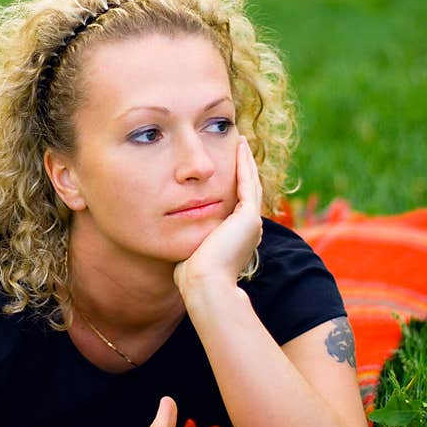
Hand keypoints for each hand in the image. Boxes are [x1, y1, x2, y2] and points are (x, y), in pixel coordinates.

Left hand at [173, 136, 262, 293]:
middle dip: (243, 169)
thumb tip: (174, 236)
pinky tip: (240, 147)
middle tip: (238, 147)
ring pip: (250, 183)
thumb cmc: (191, 275)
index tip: (224, 170)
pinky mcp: (249, 216)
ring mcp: (251, 222)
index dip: (233, 185)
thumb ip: (190, 241)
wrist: (204, 284)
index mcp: (237, 237)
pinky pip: (248, 182)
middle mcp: (249, 228)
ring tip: (241, 143)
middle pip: (247, 190)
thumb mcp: (192, 253)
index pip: (237, 205)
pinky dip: (244, 164)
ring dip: (245, 162)